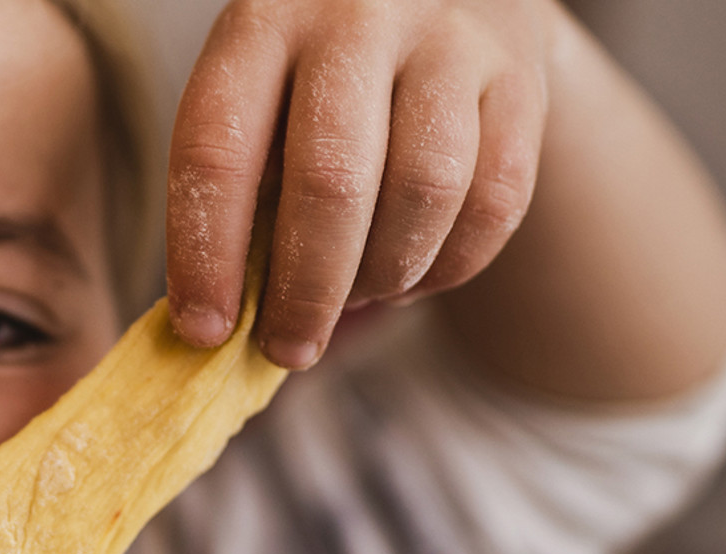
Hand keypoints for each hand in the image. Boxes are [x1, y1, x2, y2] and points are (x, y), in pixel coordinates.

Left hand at [165, 0, 563, 367]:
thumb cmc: (323, 62)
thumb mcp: (264, 85)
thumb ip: (244, 182)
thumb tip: (219, 322)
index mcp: (265, 17)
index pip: (219, 149)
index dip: (207, 254)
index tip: (204, 331)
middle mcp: (358, 15)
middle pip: (331, 182)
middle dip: (306, 292)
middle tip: (288, 348)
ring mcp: (450, 39)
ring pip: (424, 193)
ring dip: (383, 274)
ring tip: (356, 293)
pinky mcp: (520, 75)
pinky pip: (496, 201)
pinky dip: (451, 264)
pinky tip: (415, 273)